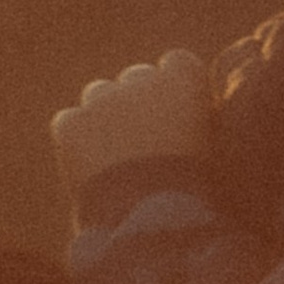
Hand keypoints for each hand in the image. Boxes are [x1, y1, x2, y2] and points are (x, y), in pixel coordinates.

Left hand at [51, 48, 209, 195]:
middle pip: (136, 79)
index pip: (176, 64)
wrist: (150, 220)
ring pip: (99, 95)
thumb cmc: (193, 193)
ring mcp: (101, 99)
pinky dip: (76, 140)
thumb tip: (186, 122)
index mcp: (183, 80)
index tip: (175, 114)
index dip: (174, 90)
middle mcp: (141, 79)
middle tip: (142, 144)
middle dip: (138, 104)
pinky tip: (90, 170)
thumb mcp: (214, 152)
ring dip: (105, 117)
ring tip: (115, 160)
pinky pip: (69, 122)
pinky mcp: (70, 124)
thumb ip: (196, 122)